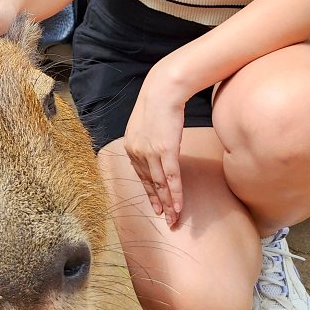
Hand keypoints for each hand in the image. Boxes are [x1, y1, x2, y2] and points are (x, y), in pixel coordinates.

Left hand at [123, 67, 186, 227]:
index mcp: (130, 146)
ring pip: (160, 184)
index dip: (150, 192)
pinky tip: (178, 206)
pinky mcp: (165, 151)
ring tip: (174, 219)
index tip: (156, 206)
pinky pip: (171, 178)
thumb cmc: (158, 102)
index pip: (141, 175)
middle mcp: (137, 152)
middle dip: (158, 203)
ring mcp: (150, 153)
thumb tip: (156, 148)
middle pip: (150, 183)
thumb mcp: (146, 123)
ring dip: (168, 204)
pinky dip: (175, 195)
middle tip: (166, 220)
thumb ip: (147, 139)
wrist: (164, 89)